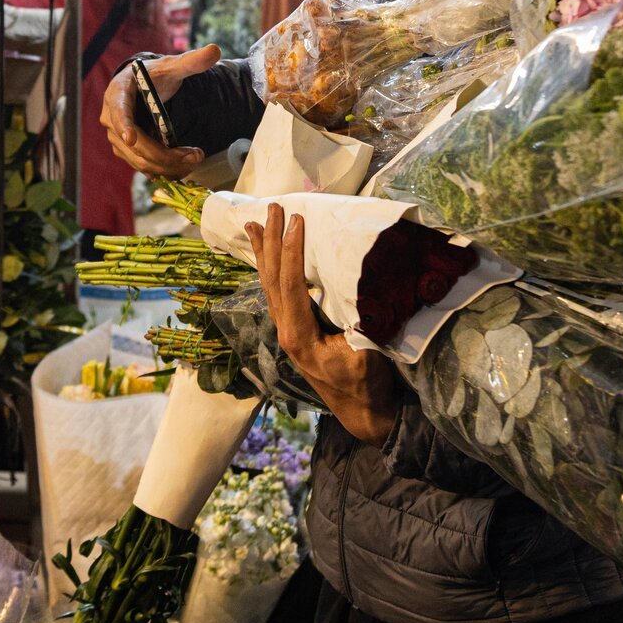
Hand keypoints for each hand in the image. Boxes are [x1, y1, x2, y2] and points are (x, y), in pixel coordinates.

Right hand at [100, 43, 221, 177]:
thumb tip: (215, 50)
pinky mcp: (125, 151)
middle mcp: (111, 117)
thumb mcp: (172, 66)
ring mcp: (117, 137)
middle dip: (164, 154)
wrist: (144, 87)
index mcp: (118, 92)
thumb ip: (192, 61)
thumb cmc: (154, 75)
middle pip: (133, 144)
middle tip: (195, 155)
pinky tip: (183, 170)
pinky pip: (142, 166)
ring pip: (139, 159)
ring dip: (168, 165)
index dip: (123, 125)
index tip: (131, 139)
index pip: (118, 109)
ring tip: (195, 159)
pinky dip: (163, 171)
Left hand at [248, 204, 400, 442]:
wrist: (363, 414)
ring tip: (254, 224)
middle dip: (270, 242)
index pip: (290, 284)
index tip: (296, 220)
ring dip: (264, 254)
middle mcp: (286, 332)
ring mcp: (288, 333)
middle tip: (269, 208)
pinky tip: (270, 257)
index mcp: (299, 336)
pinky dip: (273, 271)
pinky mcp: (295, 333)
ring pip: (270, 286)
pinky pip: (279, 295)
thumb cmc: (367, 384)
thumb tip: (362, 286)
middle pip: (272, 280)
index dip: (291, 251)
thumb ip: (362, 322)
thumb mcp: (369, 353)